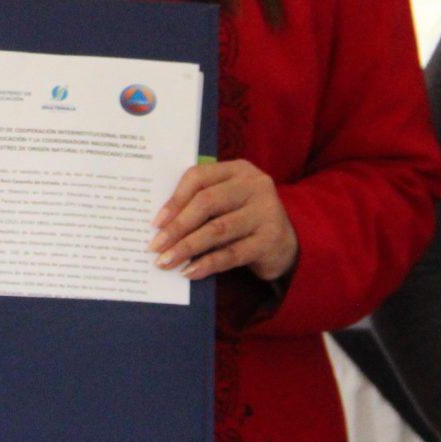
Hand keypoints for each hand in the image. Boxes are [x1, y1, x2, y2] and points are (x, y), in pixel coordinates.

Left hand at [151, 160, 298, 282]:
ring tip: (165, 261)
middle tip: (155, 246)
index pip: (198, 177)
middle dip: (176, 227)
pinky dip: (207, 264)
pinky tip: (189, 272)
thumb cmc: (242, 217)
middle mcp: (255, 186)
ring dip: (187, 247)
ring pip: (217, 229)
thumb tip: (160, 225)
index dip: (174, 200)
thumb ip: (200, 202)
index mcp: (238, 169)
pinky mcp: (270, 241)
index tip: (155, 223)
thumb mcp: (226, 201)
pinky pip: (232, 254)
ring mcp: (265, 212)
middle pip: (206, 202)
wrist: (285, 242)